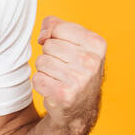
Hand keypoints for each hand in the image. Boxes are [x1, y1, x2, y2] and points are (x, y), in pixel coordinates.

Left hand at [34, 16, 105, 133]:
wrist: (81, 108)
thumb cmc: (75, 69)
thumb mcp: (74, 41)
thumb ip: (56, 25)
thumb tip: (43, 36)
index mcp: (97, 44)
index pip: (57, 27)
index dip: (54, 38)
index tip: (65, 50)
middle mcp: (91, 61)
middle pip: (48, 45)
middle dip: (50, 56)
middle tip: (64, 68)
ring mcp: (79, 79)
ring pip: (41, 61)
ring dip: (45, 71)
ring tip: (59, 79)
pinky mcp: (65, 94)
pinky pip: (37, 79)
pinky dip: (41, 84)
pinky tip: (54, 89)